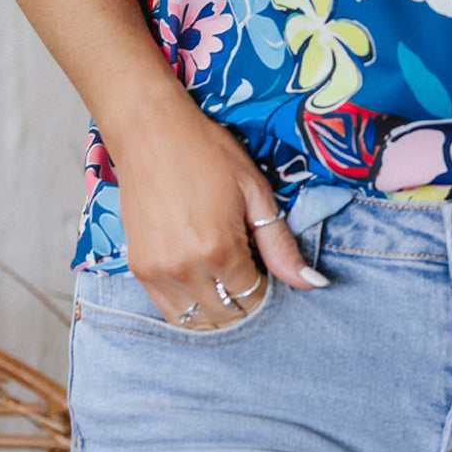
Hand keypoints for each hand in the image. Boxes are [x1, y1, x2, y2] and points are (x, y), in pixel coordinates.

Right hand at [110, 91, 328, 327]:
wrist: (150, 131)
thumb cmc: (207, 152)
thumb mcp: (254, 191)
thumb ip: (280, 245)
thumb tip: (313, 285)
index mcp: (218, 249)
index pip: (254, 298)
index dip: (269, 288)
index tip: (268, 266)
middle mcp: (184, 268)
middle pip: (228, 316)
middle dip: (246, 301)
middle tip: (251, 270)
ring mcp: (156, 272)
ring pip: (198, 321)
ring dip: (219, 308)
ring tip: (227, 276)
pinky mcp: (138, 268)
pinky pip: (169, 310)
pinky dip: (192, 304)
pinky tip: (203, 279)